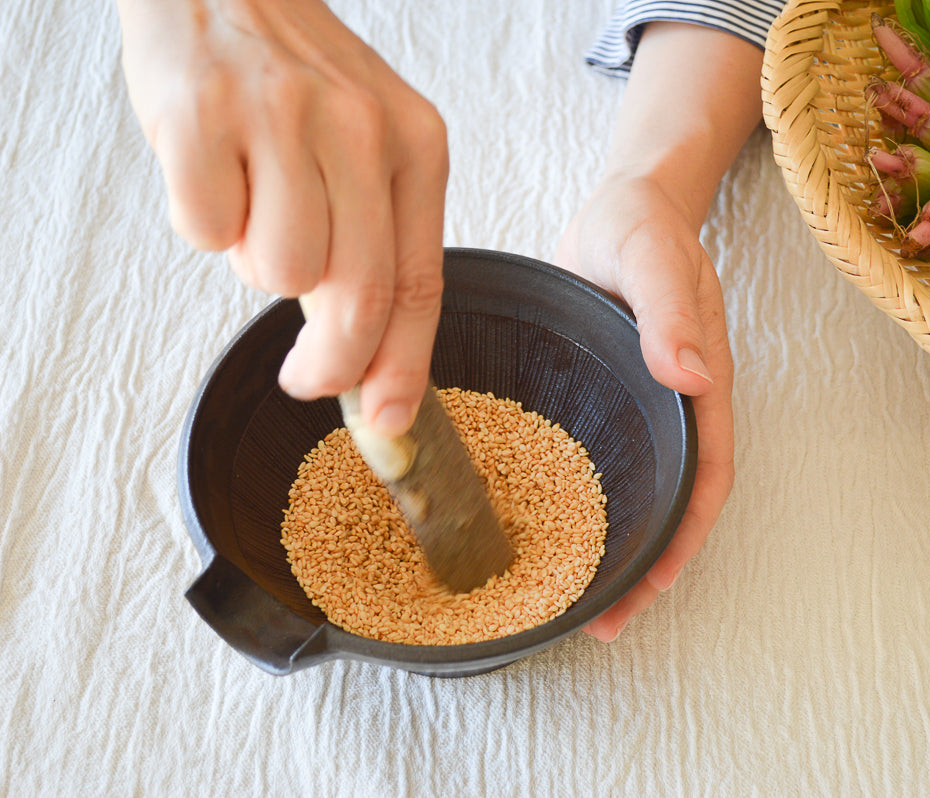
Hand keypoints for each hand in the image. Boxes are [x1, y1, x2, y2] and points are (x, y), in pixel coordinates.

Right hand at [117, 0, 446, 432]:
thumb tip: (369, 361)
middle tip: (305, 377)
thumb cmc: (295, 75)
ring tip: (253, 199)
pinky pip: (205, 233)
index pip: (420, 281)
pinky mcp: (201, 114)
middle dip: (331, 363)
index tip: (389, 423)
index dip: (405, 367)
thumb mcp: (367, 143)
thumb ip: (376, 239)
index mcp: (415, 142)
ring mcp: (279, 117)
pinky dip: (202, 221)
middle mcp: (359, 129)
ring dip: (257, 260)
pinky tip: (212, 170)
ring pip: (279, 273)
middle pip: (357, 297)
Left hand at [556, 174, 734, 640]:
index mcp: (699, 386)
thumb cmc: (643, 225)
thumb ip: (670, 309)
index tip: (651, 588)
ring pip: (630, 489)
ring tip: (564, 596)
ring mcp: (634, 408)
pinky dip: (572, 499)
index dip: (683, 539)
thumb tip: (690, 375)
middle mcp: (671, 408)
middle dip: (642, 567)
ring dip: (606, 543)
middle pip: (669, 503)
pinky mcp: (597, 401)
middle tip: (598, 622)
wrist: (618, 208)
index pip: (704, 478)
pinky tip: (533, 524)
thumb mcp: (653, 254)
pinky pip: (591, 460)